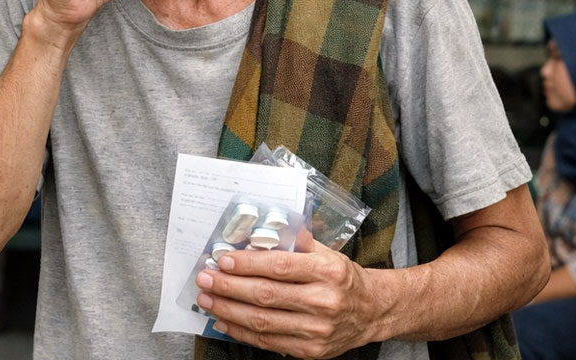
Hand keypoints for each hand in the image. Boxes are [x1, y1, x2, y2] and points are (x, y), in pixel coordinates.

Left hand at [194, 236, 386, 358]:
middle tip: (204, 278)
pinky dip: (241, 331)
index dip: (247, 264)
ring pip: (263, 321)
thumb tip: (259, 228)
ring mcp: (317, 330)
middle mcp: (324, 301)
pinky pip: (268, 342)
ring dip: (228, 310)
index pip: (279, 266)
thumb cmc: (341, 277)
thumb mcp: (326, 252)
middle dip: (229, 287)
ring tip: (207, 299)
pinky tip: (224, 320)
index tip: (222, 260)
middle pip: (266, 295)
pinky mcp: (310, 351)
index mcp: (327, 271)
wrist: (371, 311)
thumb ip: (295, 241)